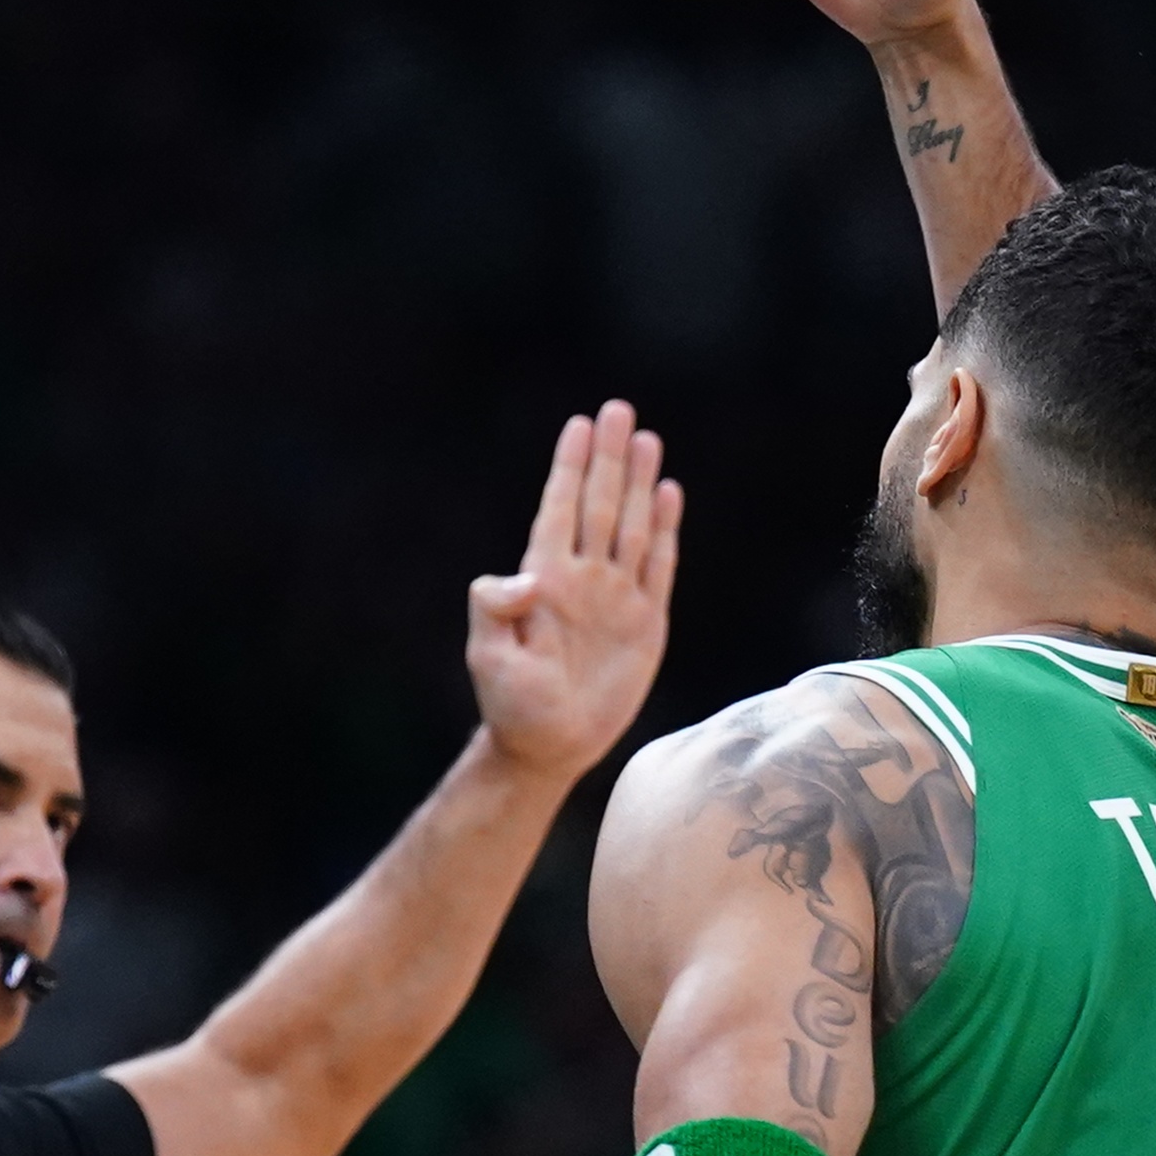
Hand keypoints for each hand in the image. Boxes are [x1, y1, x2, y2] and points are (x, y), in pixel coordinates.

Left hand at [469, 401, 682, 776]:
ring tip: (648, 440)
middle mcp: (582, 578)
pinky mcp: (645, 622)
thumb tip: (522, 577)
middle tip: (619, 410)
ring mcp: (615, 597)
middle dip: (610, 458)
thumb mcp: (487, 657)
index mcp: (544, 578)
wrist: (550, 745)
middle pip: (600, 505)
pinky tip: (668, 496)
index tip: (581, 424)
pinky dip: (664, 531)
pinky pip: (658, 567)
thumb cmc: (511, 704)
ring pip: (631, 526)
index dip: (571, 467)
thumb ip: (493, 610)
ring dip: (639, 484)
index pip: (561, 509)